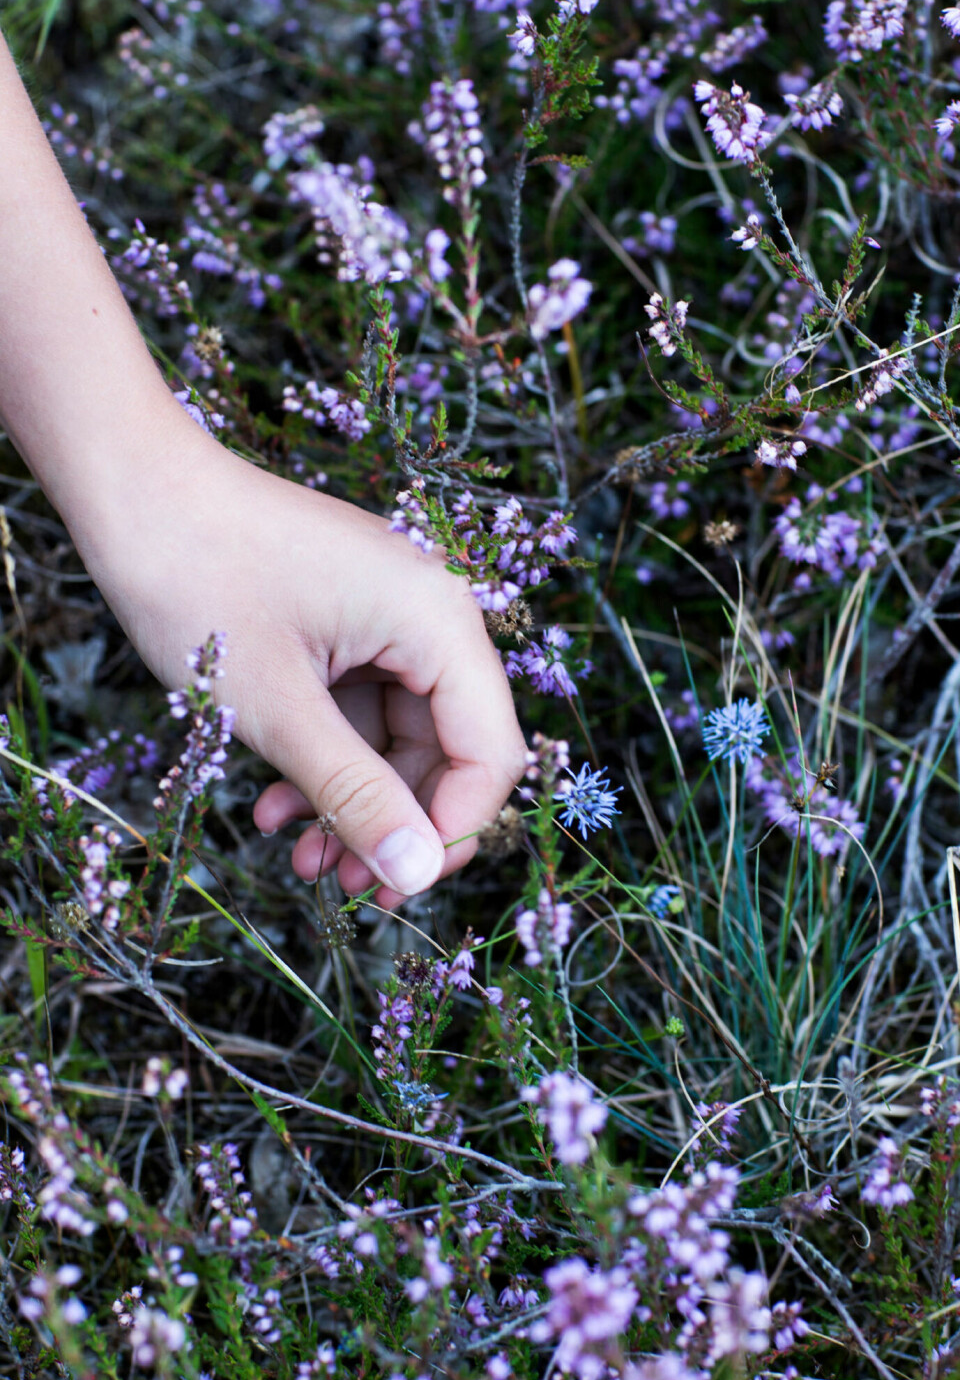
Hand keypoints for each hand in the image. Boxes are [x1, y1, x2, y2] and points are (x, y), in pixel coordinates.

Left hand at [83, 416, 526, 908]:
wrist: (131, 492)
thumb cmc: (198, 582)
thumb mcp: (278, 707)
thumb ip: (356, 794)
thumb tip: (418, 875)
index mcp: (437, 619)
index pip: (490, 750)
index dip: (452, 829)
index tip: (393, 884)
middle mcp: (428, 614)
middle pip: (448, 749)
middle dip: (393, 823)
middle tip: (340, 887)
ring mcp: (387, 617)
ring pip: (397, 739)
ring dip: (350, 802)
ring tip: (293, 854)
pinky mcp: (347, 622)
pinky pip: (358, 710)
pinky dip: (323, 761)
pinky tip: (271, 803)